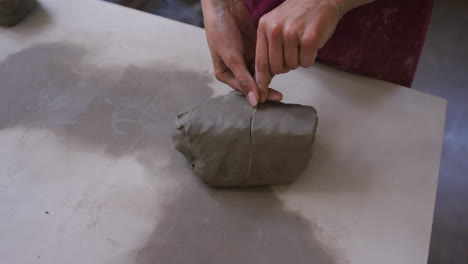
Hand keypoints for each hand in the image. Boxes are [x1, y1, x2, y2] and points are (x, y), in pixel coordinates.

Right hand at [202, 0, 282, 106]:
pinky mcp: (255, 50)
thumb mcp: (231, 57)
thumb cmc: (220, 30)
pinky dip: (272, 64)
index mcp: (225, 74)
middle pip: (253, 84)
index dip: (256, 93)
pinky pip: (265, 61)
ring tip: (281, 83)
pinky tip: (281, 67)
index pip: (243, 89)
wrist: (225, 6)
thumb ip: (244, 79)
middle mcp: (236, 69)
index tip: (269, 98)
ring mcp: (246, 59)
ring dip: (270, 77)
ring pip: (260, 73)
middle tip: (279, 96)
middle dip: (265, 89)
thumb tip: (254, 101)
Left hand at [255, 0, 373, 102]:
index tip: (260, 94)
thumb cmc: (301, 13)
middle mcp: (275, 29)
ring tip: (304, 43)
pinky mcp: (309, 38)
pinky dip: (311, 58)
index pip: (260, 62)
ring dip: (300, 60)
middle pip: (277, 68)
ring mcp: (291, 33)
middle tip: (295, 51)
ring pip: (293, 66)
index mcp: (264, 27)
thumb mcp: (277, 24)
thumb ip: (269, 46)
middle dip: (287, 65)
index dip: (261, 81)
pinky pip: (307, 62)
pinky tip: (313, 43)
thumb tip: (264, 75)